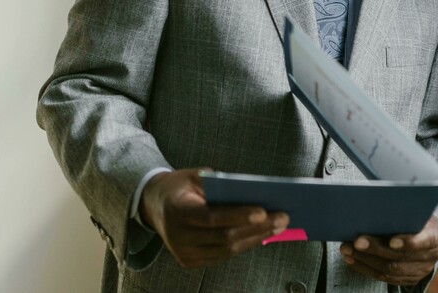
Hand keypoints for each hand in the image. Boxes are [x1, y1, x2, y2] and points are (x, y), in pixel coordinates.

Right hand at [140, 168, 288, 268]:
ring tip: (279, 227)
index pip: (211, 217)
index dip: (238, 215)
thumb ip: (218, 184)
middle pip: (224, 236)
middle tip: (283, 218)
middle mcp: (178, 237)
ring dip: (256, 238)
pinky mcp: (190, 262)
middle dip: (257, 228)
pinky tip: (263, 235)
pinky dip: (245, 245)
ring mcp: (183, 253)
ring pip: (227, 250)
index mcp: (177, 211)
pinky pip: (223, 255)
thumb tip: (253, 193)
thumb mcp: (194, 176)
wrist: (154, 206)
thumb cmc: (181, 187)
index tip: (263, 211)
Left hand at [339, 216, 437, 286]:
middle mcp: (429, 256)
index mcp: (435, 235)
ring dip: (365, 260)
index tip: (392, 241)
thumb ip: (403, 212)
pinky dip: (365, 268)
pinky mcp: (408, 279)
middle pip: (400, 257)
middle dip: (376, 249)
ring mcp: (419, 271)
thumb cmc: (418, 218)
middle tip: (357, 242)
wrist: (429, 236)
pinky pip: (384, 278)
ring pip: (389, 270)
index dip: (409, 242)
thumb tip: (375, 206)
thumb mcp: (417, 210)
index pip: (425, 240)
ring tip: (348, 250)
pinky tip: (352, 259)